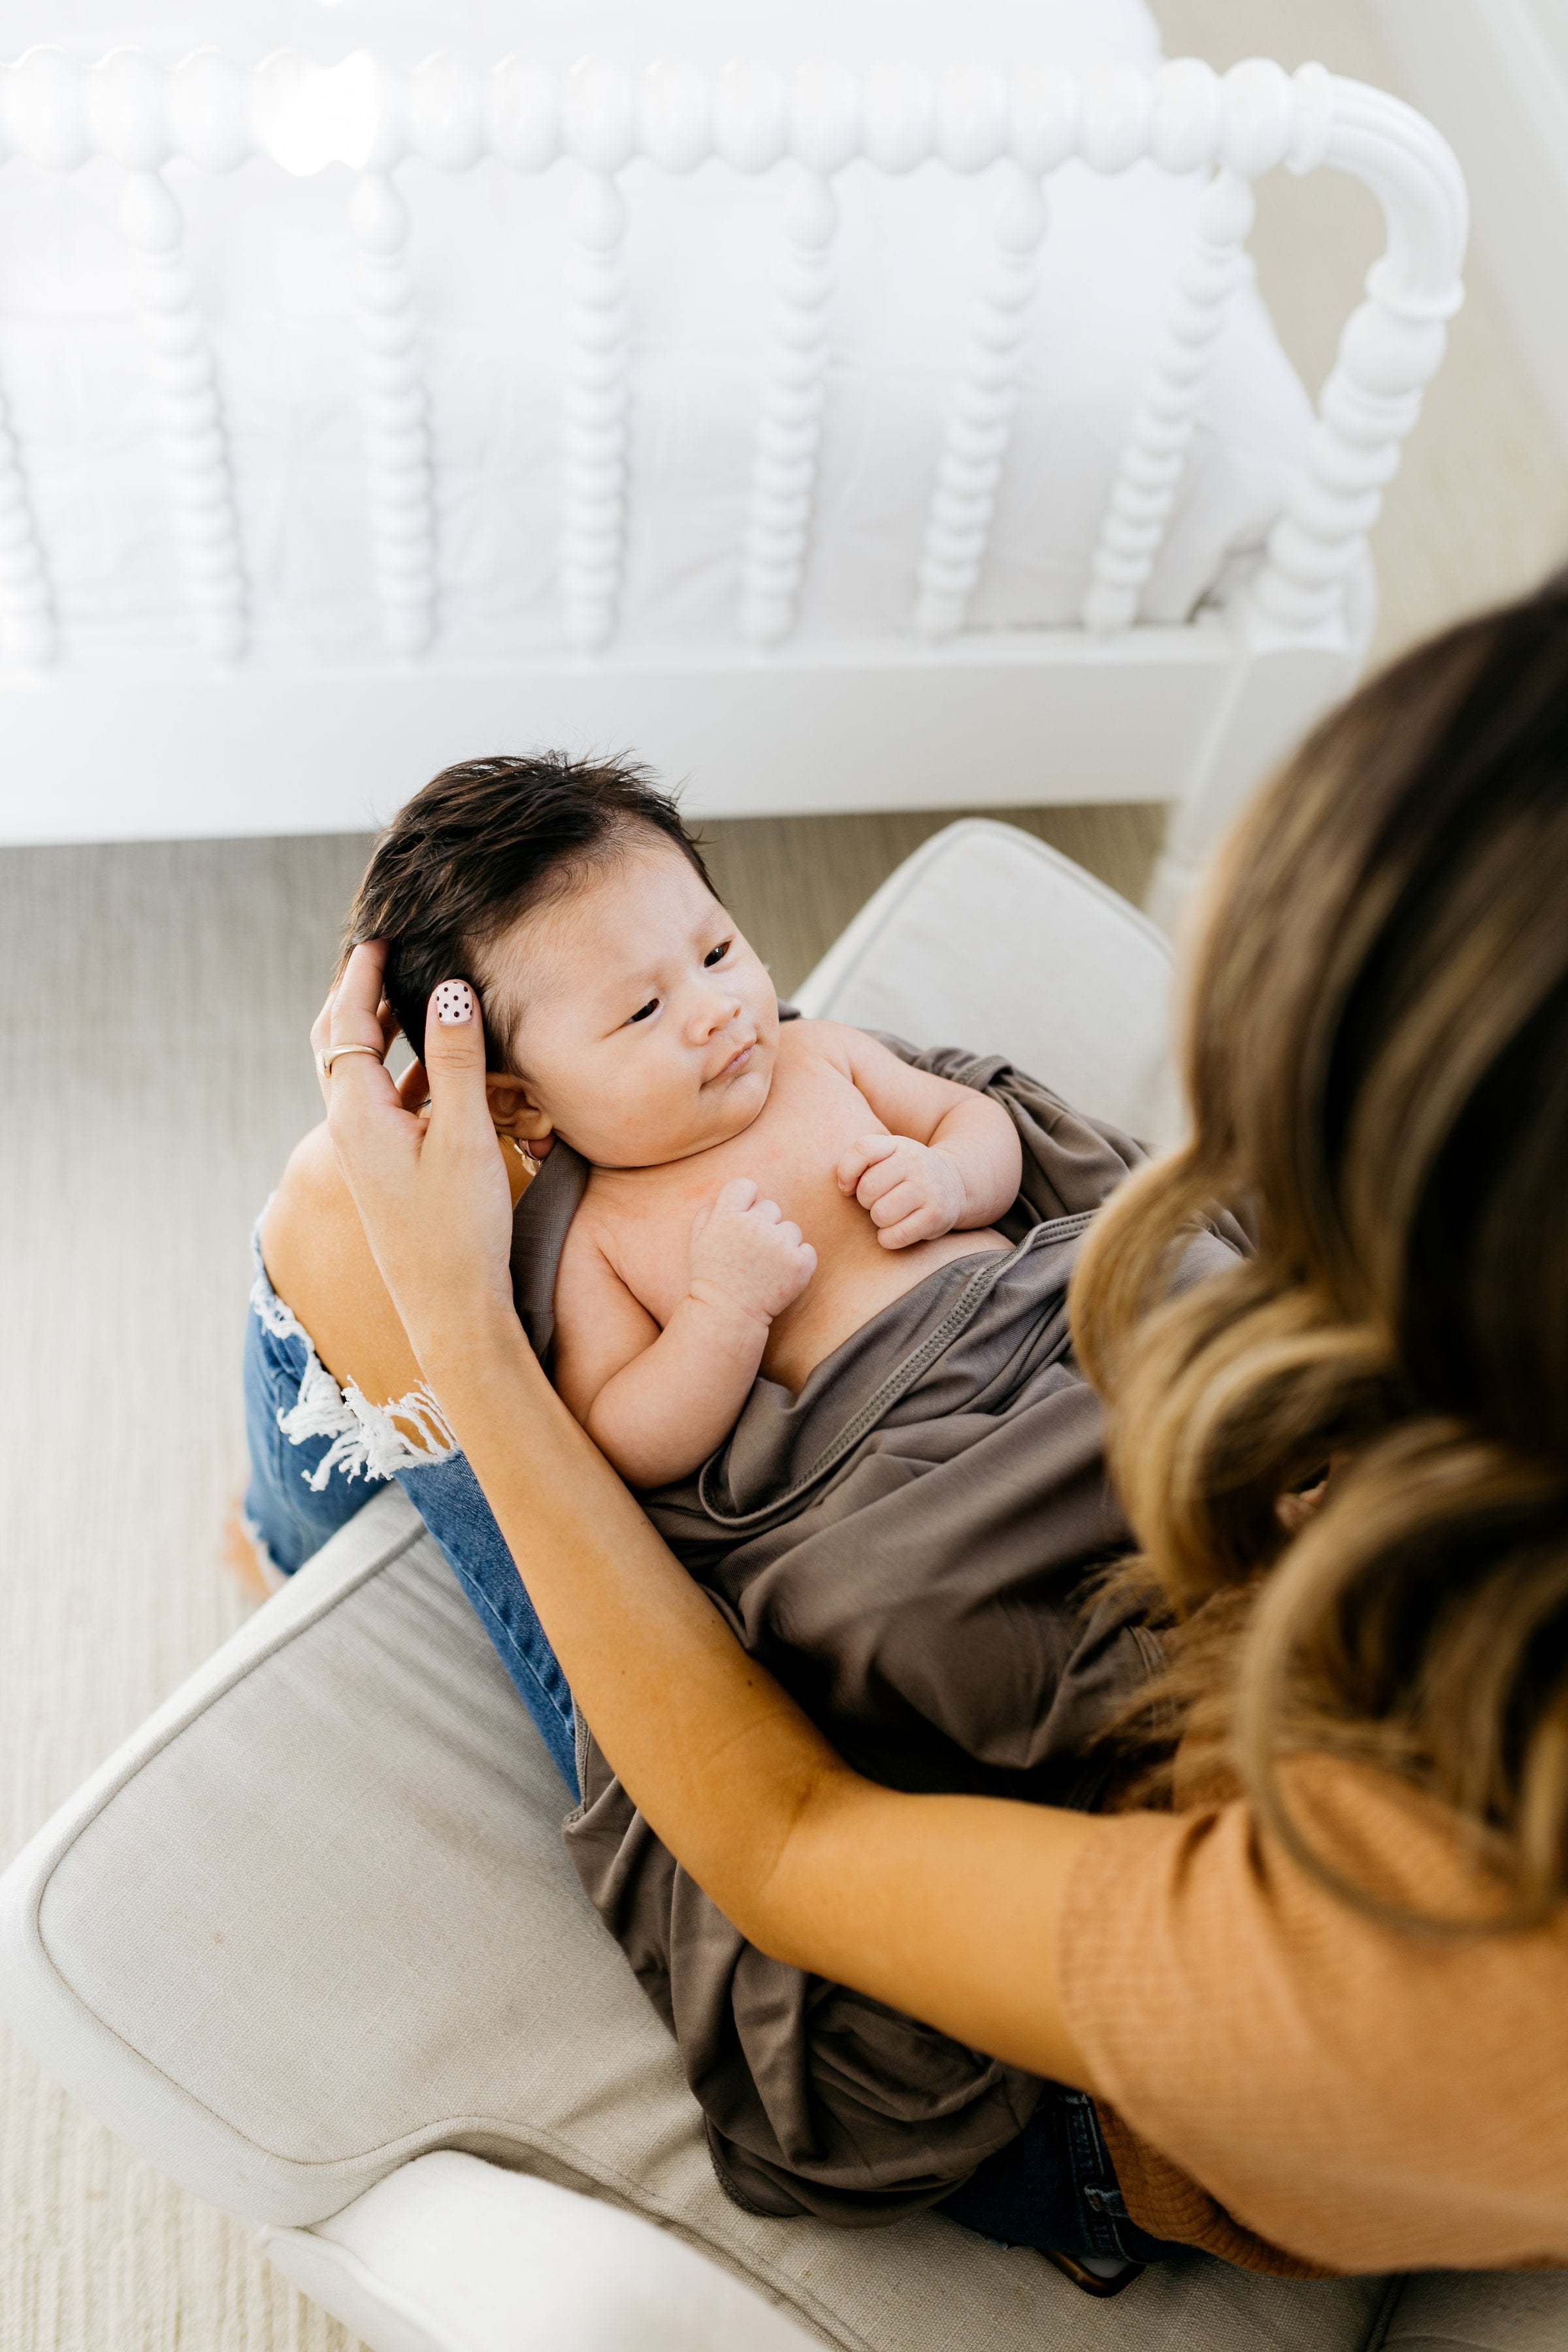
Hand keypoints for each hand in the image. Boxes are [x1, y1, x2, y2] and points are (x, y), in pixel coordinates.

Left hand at [313, 948, 516, 1366]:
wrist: (453, 1312)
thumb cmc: (458, 1231)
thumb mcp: (463, 1137)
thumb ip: (454, 1061)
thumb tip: (447, 989)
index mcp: (357, 1113)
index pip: (344, 1022)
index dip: (358, 974)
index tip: (378, 933)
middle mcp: (351, 1128)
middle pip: (340, 1043)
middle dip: (359, 995)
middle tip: (387, 954)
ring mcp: (368, 1151)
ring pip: (367, 1073)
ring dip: (387, 1032)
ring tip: (419, 994)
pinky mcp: (389, 1170)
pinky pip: (391, 1103)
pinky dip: (410, 1072)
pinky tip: (443, 1066)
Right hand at [687, 1178, 816, 1329]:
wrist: (728, 1314)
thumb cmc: (712, 1277)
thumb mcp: (697, 1242)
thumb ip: (708, 1214)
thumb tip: (724, 1199)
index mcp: (727, 1216)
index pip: (745, 1186)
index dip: (746, 1200)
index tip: (744, 1217)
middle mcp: (754, 1225)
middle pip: (771, 1207)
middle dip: (764, 1225)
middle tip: (752, 1251)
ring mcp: (779, 1244)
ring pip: (791, 1228)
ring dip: (782, 1243)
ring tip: (765, 1266)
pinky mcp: (799, 1263)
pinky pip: (807, 1249)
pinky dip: (798, 1261)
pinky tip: (780, 1275)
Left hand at [836, 1133, 966, 1248]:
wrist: (953, 1184)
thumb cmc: (906, 1173)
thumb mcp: (886, 1155)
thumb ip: (857, 1162)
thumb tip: (844, 1188)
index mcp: (898, 1145)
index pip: (864, 1149)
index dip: (847, 1171)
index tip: (850, 1185)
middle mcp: (916, 1163)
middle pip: (867, 1189)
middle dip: (866, 1201)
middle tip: (880, 1200)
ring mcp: (928, 1189)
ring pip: (880, 1214)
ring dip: (879, 1221)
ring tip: (891, 1214)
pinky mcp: (935, 1216)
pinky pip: (895, 1236)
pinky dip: (888, 1238)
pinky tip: (896, 1230)